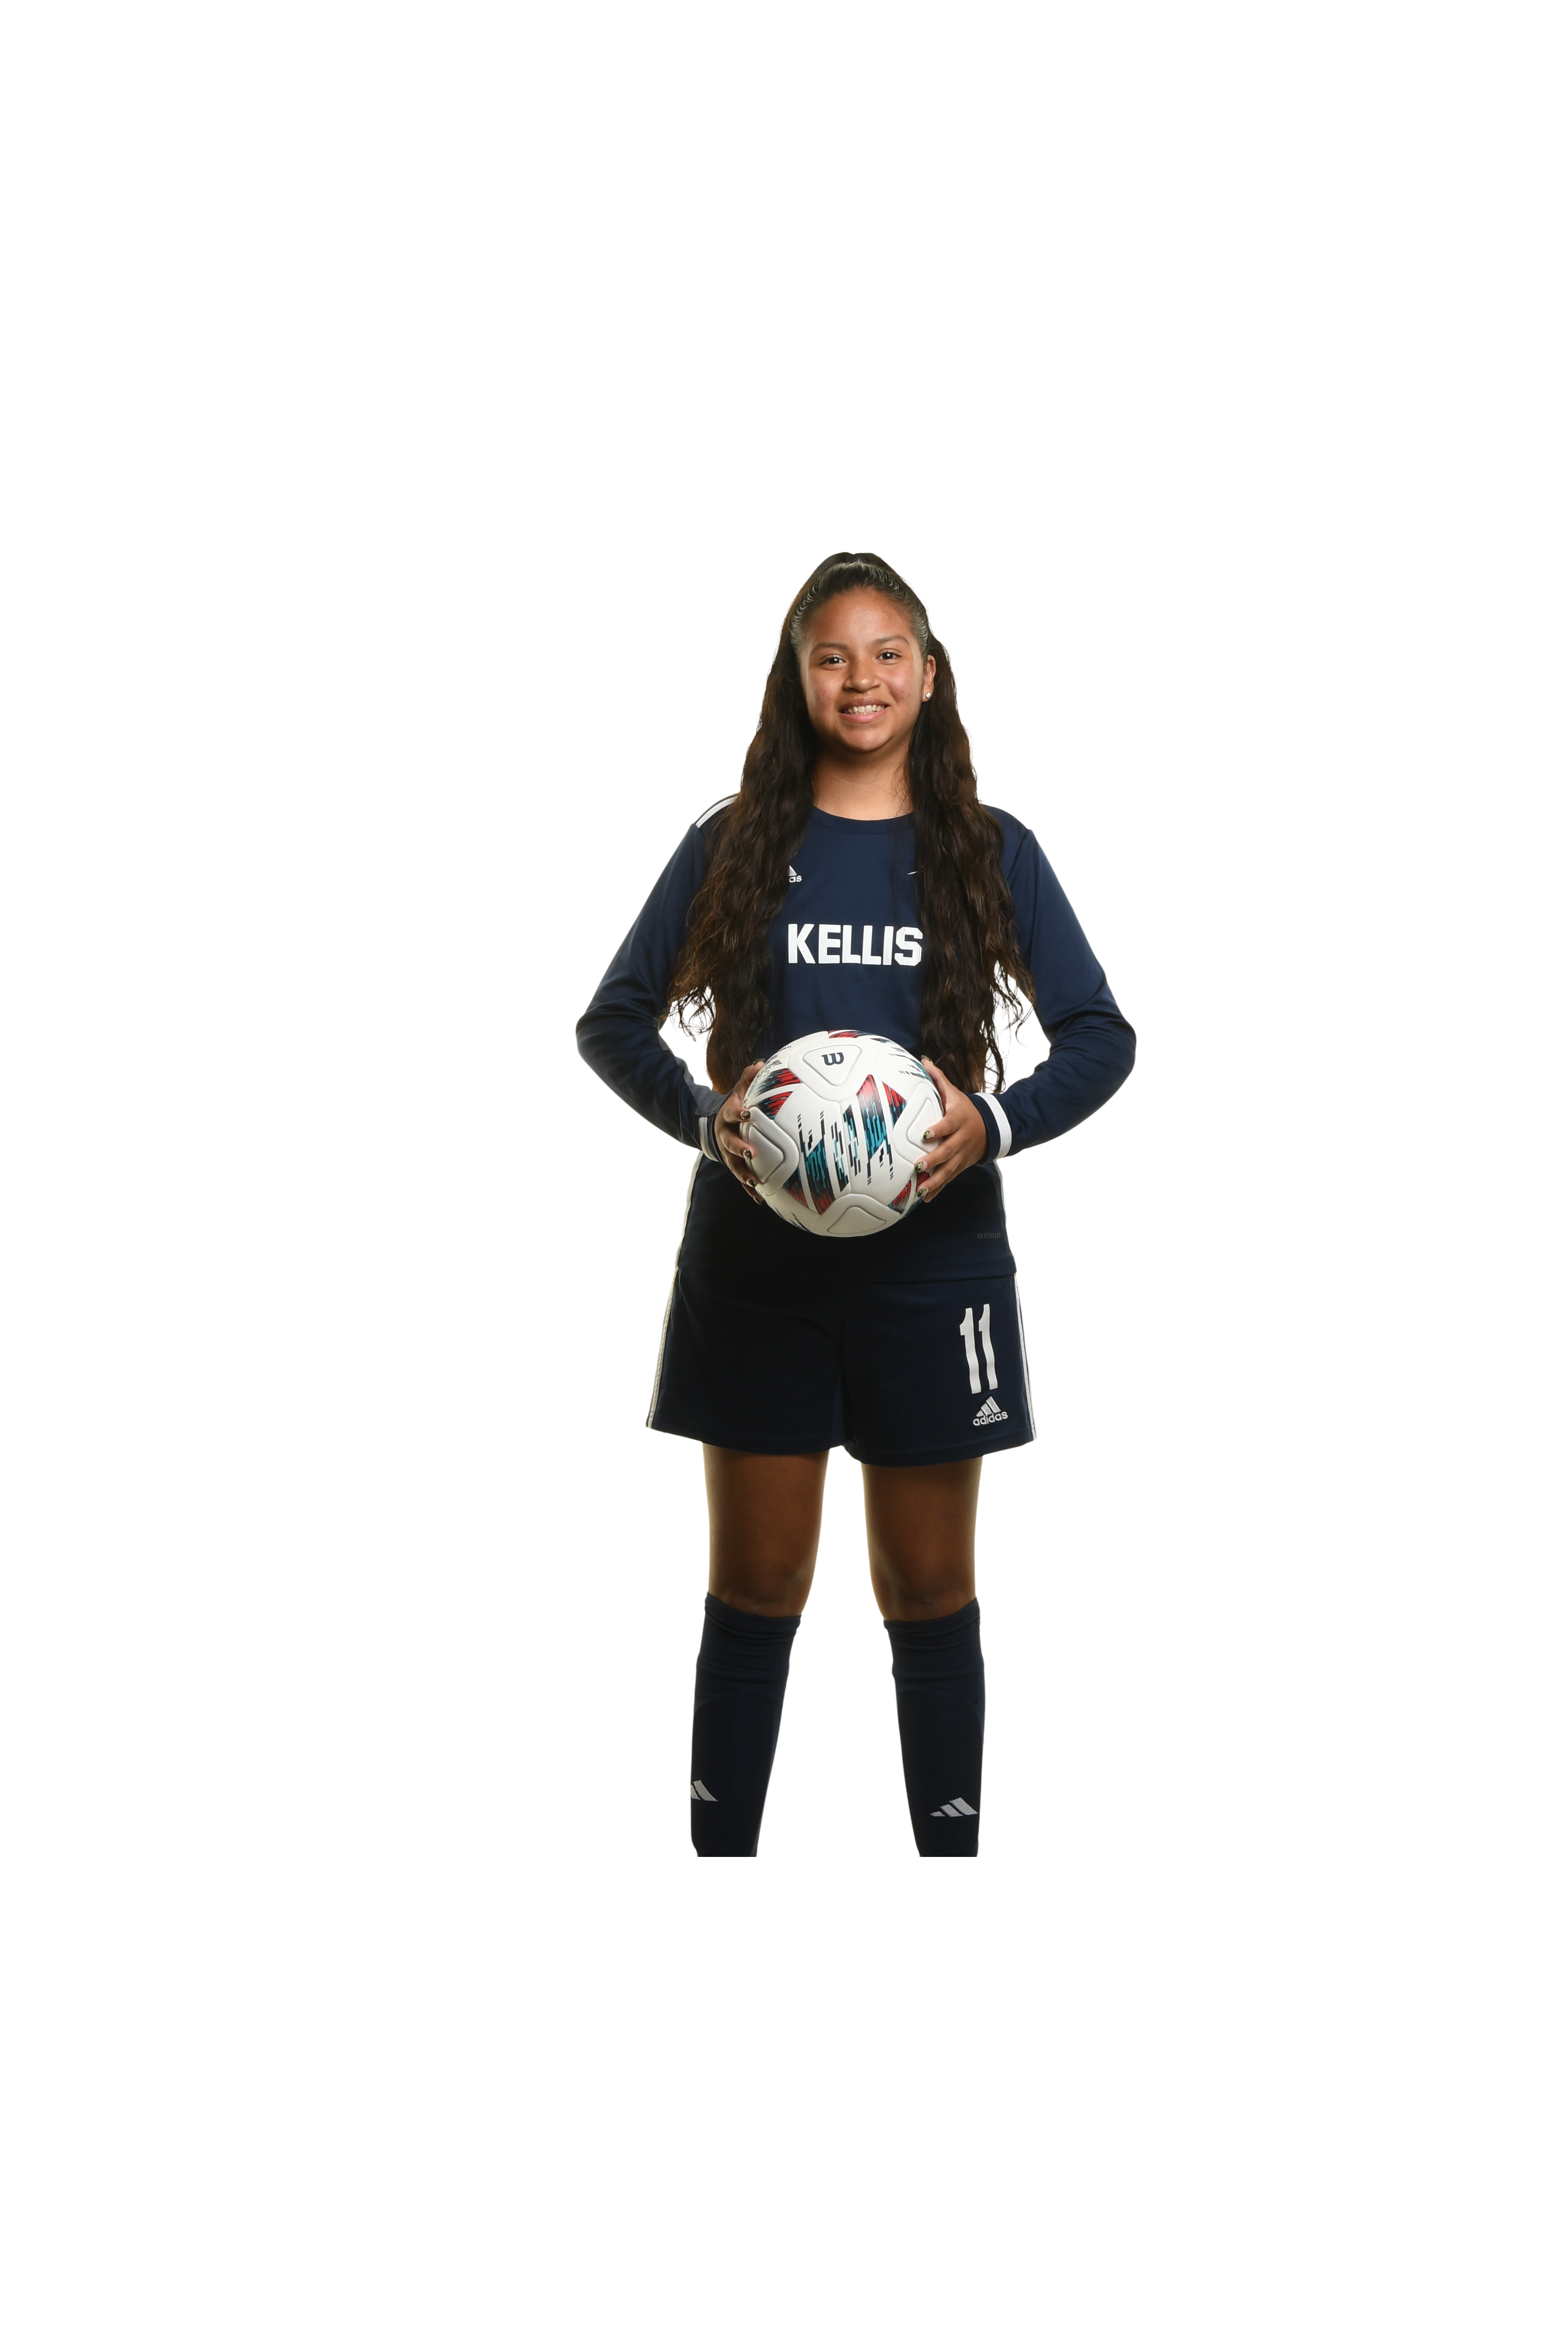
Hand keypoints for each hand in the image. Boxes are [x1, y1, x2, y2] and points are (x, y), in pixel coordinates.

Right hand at [715, 1061, 765, 1201]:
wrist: (717, 1125)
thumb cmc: (737, 1106)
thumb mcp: (739, 1091)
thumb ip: (748, 1078)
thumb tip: (761, 1062)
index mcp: (727, 1116)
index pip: (732, 1113)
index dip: (739, 1114)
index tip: (749, 1114)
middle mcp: (725, 1135)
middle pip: (730, 1142)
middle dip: (739, 1147)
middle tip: (752, 1151)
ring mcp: (727, 1153)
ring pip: (734, 1164)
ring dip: (743, 1173)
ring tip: (755, 1181)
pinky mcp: (733, 1165)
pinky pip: (740, 1178)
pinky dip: (748, 1189)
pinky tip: (759, 1198)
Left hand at [914, 1060, 988, 1203]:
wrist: (991, 1127)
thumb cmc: (965, 1109)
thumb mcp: (954, 1093)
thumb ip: (938, 1079)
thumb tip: (922, 1060)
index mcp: (959, 1119)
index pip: (948, 1124)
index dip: (938, 1129)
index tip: (925, 1135)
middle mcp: (962, 1139)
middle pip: (948, 1151)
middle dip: (934, 1160)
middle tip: (918, 1165)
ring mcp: (962, 1155)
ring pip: (949, 1169)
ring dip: (934, 1181)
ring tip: (920, 1190)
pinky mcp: (961, 1166)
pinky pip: (950, 1178)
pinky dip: (938, 1189)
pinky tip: (926, 1198)